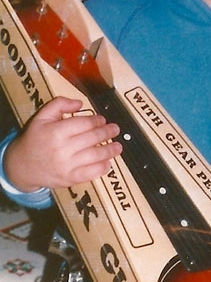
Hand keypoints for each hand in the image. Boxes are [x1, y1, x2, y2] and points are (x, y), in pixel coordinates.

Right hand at [4, 96, 121, 191]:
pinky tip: (108, 163)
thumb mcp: (42, 117)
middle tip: (115, 129)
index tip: (102, 120)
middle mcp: (62, 149)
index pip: (84, 123)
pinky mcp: (70, 179)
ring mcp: (67, 165)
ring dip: (110, 150)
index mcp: (56, 131)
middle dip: (107, 133)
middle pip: (93, 138)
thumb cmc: (35, 139)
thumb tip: (80, 103)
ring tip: (118, 146)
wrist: (22, 166)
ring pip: (95, 156)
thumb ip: (59, 104)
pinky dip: (102, 168)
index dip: (97, 121)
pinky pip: (91, 174)